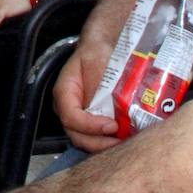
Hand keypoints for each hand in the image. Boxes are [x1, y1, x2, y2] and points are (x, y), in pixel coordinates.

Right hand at [54, 38, 119, 153]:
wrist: (105, 48)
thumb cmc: (99, 52)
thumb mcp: (98, 63)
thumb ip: (99, 86)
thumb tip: (108, 112)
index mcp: (65, 92)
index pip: (70, 117)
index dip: (90, 126)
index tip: (112, 126)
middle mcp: (69, 108)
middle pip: (76, 134)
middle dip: (99, 143)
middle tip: (121, 142)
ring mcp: (81, 116)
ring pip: (86, 139)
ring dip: (105, 145)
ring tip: (125, 142)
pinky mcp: (95, 119)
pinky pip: (98, 136)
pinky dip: (110, 140)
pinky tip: (127, 138)